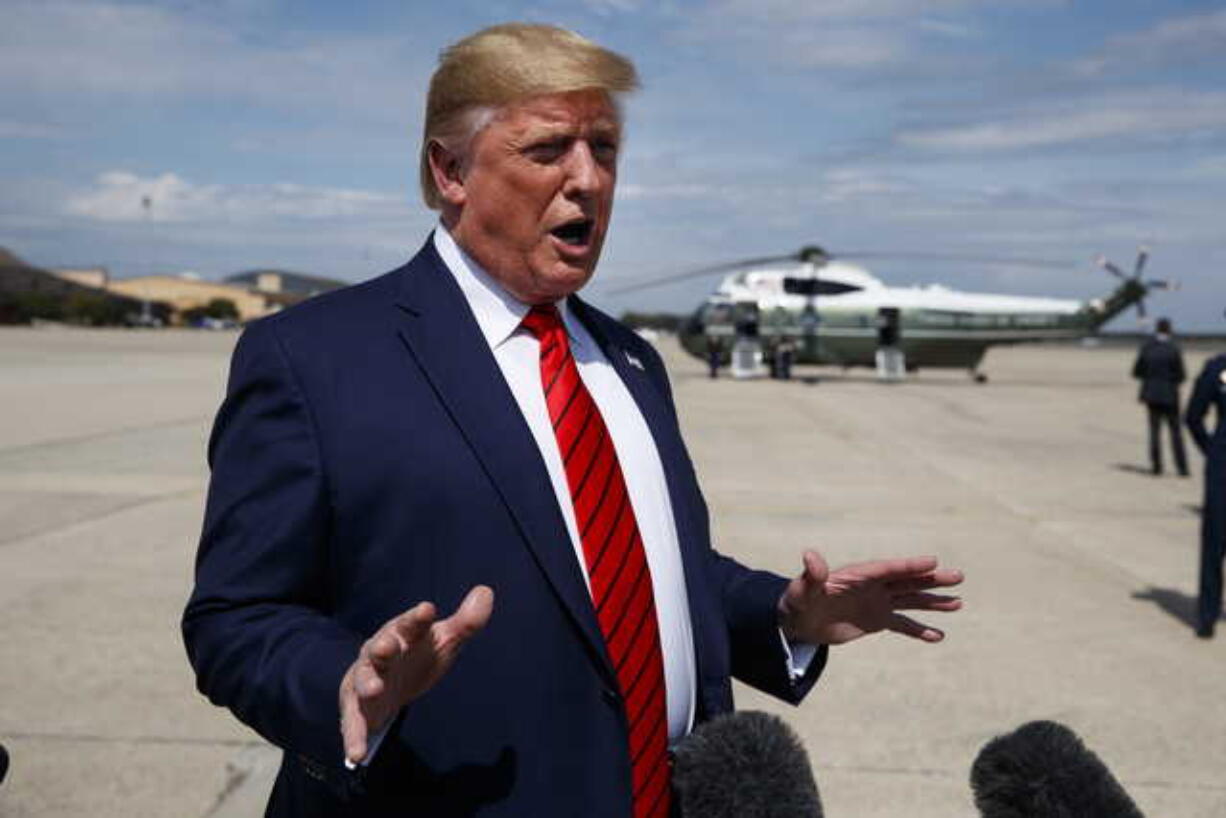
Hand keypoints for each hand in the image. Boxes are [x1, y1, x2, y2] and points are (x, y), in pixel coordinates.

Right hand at [339, 585, 493, 763]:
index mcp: (403, 634)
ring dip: (366, 683)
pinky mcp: (356, 707)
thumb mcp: (444, 640)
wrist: (386, 684)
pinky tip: (355, 754)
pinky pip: (353, 721)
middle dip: (382, 646)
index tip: (428, 609)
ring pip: (363, 679)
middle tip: (386, 646)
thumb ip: (465, 622)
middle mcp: (380, 653)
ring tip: (373, 690)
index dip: (418, 617)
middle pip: (380, 646)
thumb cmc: (418, 655)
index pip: (411, 623)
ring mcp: (366, 679)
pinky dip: (354, 736)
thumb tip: (486, 592)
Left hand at [778, 551, 961, 644]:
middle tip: (958, 576)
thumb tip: (810, 554)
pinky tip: (938, 635)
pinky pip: (902, 624)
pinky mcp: (877, 620)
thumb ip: (812, 575)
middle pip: (907, 581)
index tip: (933, 561)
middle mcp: (872, 586)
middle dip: (931, 579)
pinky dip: (919, 630)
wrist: (799, 621)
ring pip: (910, 600)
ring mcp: (877, 602)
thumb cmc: (798, 601)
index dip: (909, 565)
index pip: (888, 568)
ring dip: (933, 602)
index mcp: (858, 574)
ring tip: (958, 603)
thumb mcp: (802, 589)